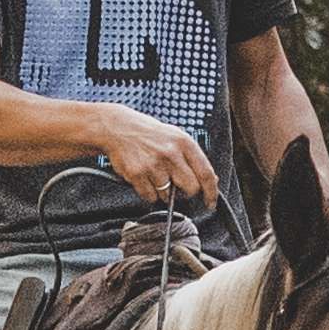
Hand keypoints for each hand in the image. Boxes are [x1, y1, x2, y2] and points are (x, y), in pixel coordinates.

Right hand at [95, 112, 216, 207]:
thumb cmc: (148, 133)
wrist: (117, 127)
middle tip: (177, 186)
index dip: (211, 192)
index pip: (206, 173)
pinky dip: (148, 192)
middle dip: (185, 192)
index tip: (210, 202)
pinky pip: (150, 196)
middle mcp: (171, 153)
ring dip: (163, 191)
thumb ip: (192, 157)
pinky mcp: (137, 174)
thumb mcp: (175, 137)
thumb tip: (210, 180)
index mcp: (184, 142)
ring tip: (154, 174)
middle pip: (191, 188)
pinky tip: (144, 177)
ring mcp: (153, 164)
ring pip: (168, 195)